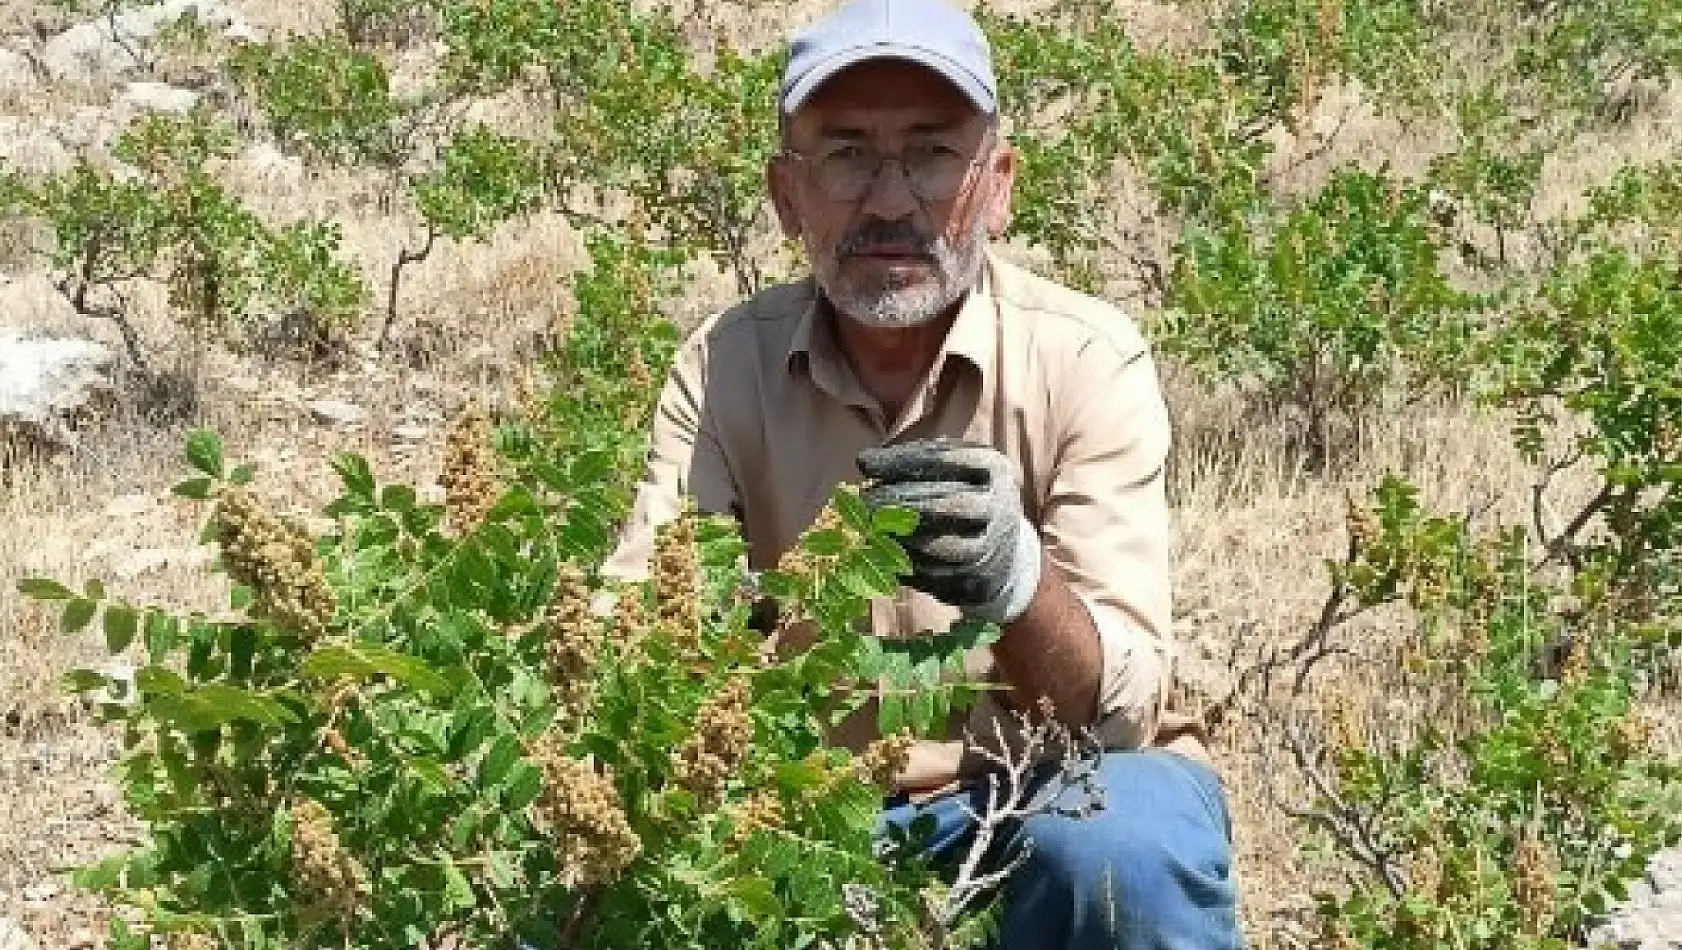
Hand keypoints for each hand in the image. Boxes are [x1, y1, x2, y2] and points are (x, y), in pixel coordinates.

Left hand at [856, 437, 1042, 623]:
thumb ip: (915, 461)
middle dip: (896, 502)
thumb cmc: (963, 496)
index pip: (945, 459)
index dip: (901, 461)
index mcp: (994, 468)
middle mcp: (999, 507)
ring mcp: (992, 548)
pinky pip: (934, 576)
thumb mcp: (953, 469)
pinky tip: (880, 553)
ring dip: (898, 539)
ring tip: (868, 529)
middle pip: (945, 504)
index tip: (863, 464)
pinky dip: (903, 564)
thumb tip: (865, 463)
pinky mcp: (977, 582)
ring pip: (940, 547)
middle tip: (862, 502)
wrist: (1005, 554)